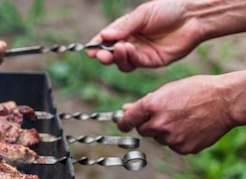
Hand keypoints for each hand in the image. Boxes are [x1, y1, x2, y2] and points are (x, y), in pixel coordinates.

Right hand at [86, 0, 204, 70]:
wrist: (194, 16)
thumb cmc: (169, 9)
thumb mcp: (143, 14)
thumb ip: (124, 26)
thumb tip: (104, 36)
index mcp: (127, 29)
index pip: (107, 39)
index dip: (97, 44)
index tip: (89, 49)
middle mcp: (132, 43)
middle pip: (112, 54)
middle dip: (104, 55)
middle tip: (100, 54)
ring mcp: (141, 53)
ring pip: (122, 62)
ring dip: (117, 57)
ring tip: (118, 48)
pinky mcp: (152, 61)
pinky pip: (136, 64)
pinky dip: (130, 58)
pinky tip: (128, 49)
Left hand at [117, 74, 238, 153]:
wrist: (226, 101)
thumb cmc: (198, 90)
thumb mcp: (169, 90)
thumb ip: (145, 102)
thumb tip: (125, 109)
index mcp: (152, 105)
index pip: (127, 121)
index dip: (124, 122)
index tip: (124, 124)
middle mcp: (159, 123)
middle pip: (142, 131)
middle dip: (149, 124)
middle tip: (166, 115)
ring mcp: (171, 138)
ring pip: (159, 139)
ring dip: (165, 132)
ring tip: (184, 118)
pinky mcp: (182, 148)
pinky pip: (173, 146)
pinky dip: (179, 139)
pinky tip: (191, 127)